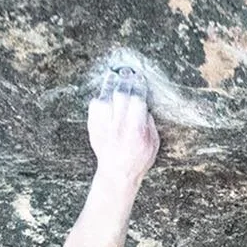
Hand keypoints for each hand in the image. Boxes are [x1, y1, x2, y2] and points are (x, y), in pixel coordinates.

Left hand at [88, 64, 159, 183]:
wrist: (117, 173)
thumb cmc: (138, 159)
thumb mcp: (153, 142)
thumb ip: (149, 123)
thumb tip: (143, 105)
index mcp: (136, 129)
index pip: (137, 99)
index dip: (139, 87)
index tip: (140, 80)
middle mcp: (118, 126)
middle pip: (120, 95)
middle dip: (125, 83)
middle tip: (127, 74)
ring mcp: (104, 126)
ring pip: (104, 98)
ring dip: (110, 88)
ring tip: (114, 78)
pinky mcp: (93, 126)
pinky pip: (94, 106)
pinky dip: (100, 99)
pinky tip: (106, 96)